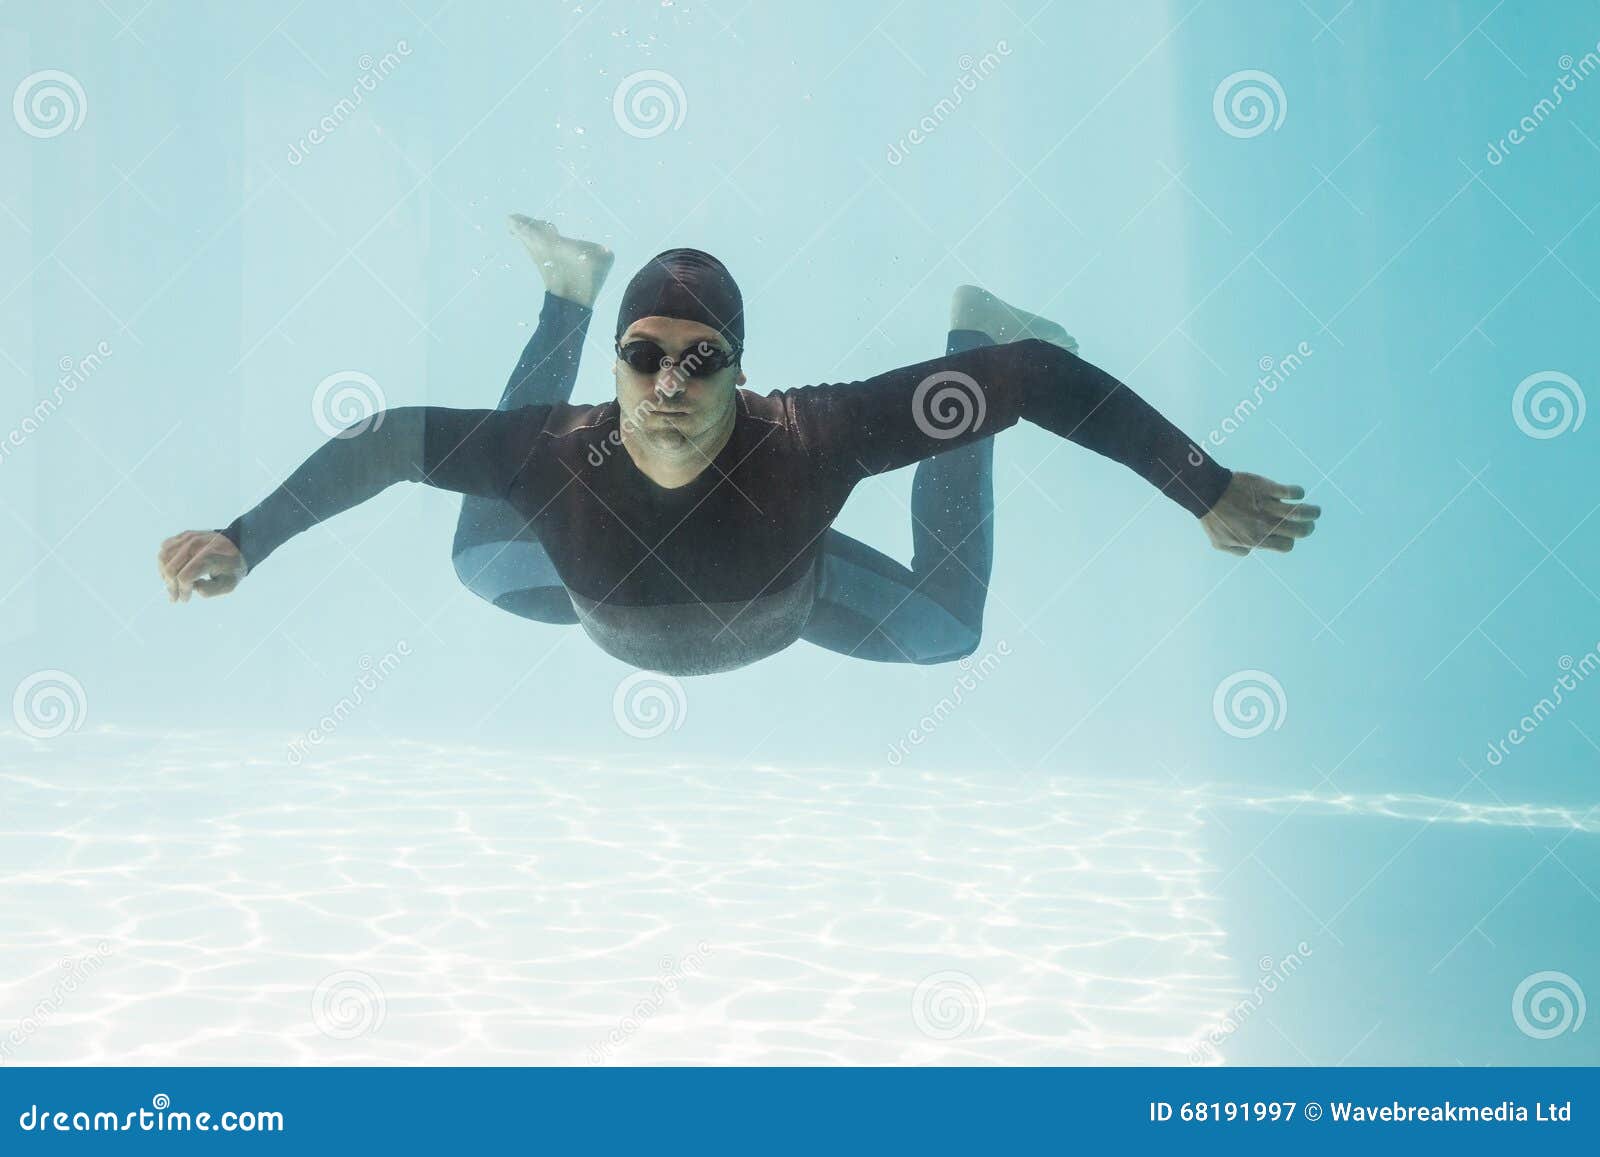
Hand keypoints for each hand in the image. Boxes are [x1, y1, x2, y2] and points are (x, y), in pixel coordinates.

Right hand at [158, 530, 246, 601]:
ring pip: (164, 557)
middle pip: (171, 568)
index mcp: (208, 558)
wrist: (238, 546)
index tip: (185, 599)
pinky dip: (164, 561)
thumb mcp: (228, 585)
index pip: (184, 577)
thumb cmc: (232, 568)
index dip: (182, 591)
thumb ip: (209, 590)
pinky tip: (171, 571)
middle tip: (175, 597)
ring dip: (164, 574)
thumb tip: (191, 587)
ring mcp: (189, 538)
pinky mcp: (184, 535)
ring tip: (171, 585)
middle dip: (170, 586)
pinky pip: (165, 548)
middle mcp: (196, 545)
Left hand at [1200, 472, 1319, 555]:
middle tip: (1308, 523)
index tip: (1287, 536)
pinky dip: (1298, 493)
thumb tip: (1250, 551)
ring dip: (1312, 512)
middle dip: (1307, 529)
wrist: (1206, 493)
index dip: (1290, 542)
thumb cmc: (1213, 519)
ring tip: (1316, 512)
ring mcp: (1268, 506)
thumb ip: (1237, 551)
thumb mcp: (1221, 543)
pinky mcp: (1268, 488)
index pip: (1286, 546)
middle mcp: (1266, 524)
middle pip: (1298, 531)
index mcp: (1257, 539)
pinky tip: (1297, 493)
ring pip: (1300, 512)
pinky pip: (1291, 492)